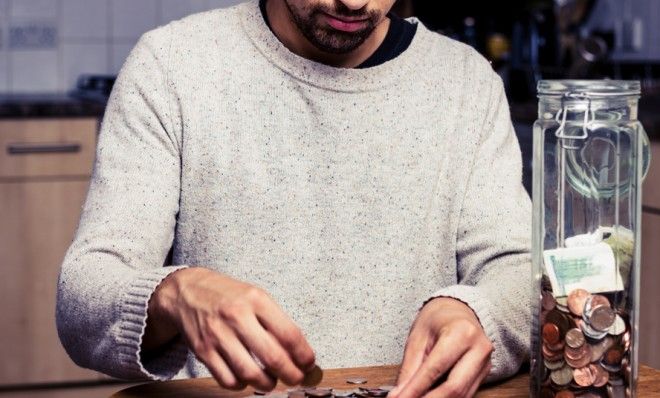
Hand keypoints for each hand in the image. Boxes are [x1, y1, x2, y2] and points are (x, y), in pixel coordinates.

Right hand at [143, 267, 315, 390]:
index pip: (289, 334)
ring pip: (250, 373)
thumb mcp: (255, 296)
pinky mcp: (203, 350)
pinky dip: (241, 385)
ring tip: (272, 381)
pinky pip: (227, 379)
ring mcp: (218, 335)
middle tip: (297, 378)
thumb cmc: (227, 295)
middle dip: (291, 375)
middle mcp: (237, 316)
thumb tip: (299, 351)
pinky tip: (246, 378)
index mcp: (256, 300)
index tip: (309, 363)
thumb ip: (275, 320)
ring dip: (268, 384)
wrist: (186, 290)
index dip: (304, 354)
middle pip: (273, 357)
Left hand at [389, 297, 492, 397]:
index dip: (415, 389)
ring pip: (461, 395)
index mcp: (461, 333)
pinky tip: (430, 397)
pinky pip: (465, 394)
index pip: (435, 369)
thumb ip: (409, 368)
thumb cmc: (437, 320)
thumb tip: (399, 394)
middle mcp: (479, 349)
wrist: (459, 312)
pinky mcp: (484, 373)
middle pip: (454, 388)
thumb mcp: (418, 338)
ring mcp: (485, 363)